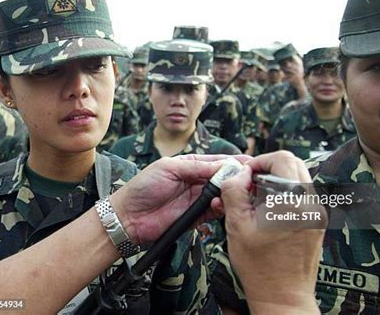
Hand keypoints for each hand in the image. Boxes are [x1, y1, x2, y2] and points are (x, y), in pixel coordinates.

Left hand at [111, 154, 250, 243]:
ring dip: (230, 192)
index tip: (248, 162)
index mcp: (190, 165)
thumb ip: (196, 167)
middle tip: (250, 177)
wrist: (129, 216)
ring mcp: (197, 200)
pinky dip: (221, 208)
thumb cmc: (143, 187)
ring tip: (235, 190)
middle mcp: (196, 181)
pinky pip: (215, 212)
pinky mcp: (196, 217)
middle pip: (223, 178)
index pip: (216, 161)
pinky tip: (221, 204)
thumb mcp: (169, 168)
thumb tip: (222, 165)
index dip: (232, 162)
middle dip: (236, 177)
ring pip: (222, 195)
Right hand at [220, 151, 325, 312]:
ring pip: (299, 178)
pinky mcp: (319, 221)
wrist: (283, 296)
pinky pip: (303, 194)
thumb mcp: (236, 225)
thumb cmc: (259, 266)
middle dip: (269, 168)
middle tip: (251, 183)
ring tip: (258, 198)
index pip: (282, 159)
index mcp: (292, 202)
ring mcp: (318, 213)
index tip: (246, 174)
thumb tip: (239, 173)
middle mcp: (311, 204)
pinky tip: (270, 210)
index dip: (260, 161)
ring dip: (278, 180)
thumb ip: (234, 191)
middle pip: (294, 164)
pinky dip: (286, 193)